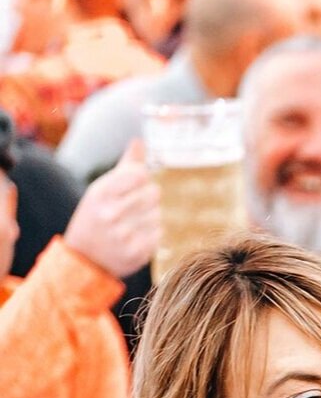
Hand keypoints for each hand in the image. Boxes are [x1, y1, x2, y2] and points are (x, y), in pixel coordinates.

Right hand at [64, 143, 159, 281]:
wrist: (85, 257)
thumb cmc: (96, 215)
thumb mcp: (102, 189)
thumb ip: (125, 166)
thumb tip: (139, 141)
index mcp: (101, 192)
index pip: (140, 174)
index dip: (141, 178)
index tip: (133, 184)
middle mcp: (111, 213)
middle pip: (153, 193)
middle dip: (147, 198)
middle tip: (131, 206)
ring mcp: (123, 235)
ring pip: (157, 215)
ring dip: (149, 218)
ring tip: (130, 224)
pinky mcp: (136, 253)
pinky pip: (159, 234)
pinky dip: (151, 234)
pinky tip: (135, 237)